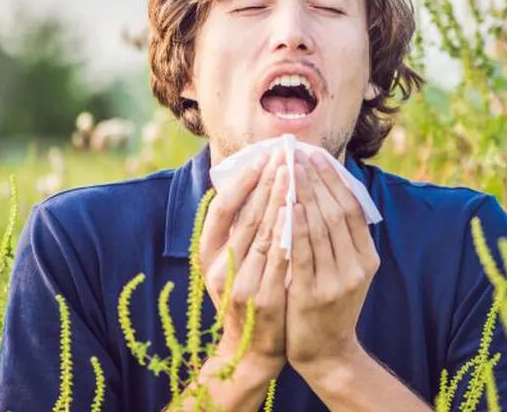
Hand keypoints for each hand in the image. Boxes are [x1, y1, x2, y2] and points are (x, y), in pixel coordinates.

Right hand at [199, 149, 290, 377]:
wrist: (252, 350)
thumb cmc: (247, 294)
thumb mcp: (232, 263)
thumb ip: (238, 230)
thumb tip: (252, 183)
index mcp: (207, 255)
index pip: (221, 209)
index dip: (242, 182)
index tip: (261, 158)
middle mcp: (218, 269)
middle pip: (245, 216)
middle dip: (267, 183)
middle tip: (284, 156)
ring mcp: (241, 285)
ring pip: (263, 234)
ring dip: (279, 200)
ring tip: (293, 174)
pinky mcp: (264, 300)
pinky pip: (279, 260)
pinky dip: (289, 233)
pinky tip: (299, 212)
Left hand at [284, 150, 379, 373]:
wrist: (326, 353)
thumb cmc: (331, 306)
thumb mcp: (347, 272)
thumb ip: (342, 240)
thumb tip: (329, 193)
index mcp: (368, 258)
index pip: (352, 208)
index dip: (334, 180)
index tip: (316, 157)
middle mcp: (357, 267)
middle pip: (336, 212)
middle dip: (315, 181)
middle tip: (296, 156)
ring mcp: (337, 281)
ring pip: (320, 228)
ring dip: (303, 195)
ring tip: (288, 171)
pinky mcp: (314, 295)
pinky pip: (302, 252)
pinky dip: (294, 226)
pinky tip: (284, 206)